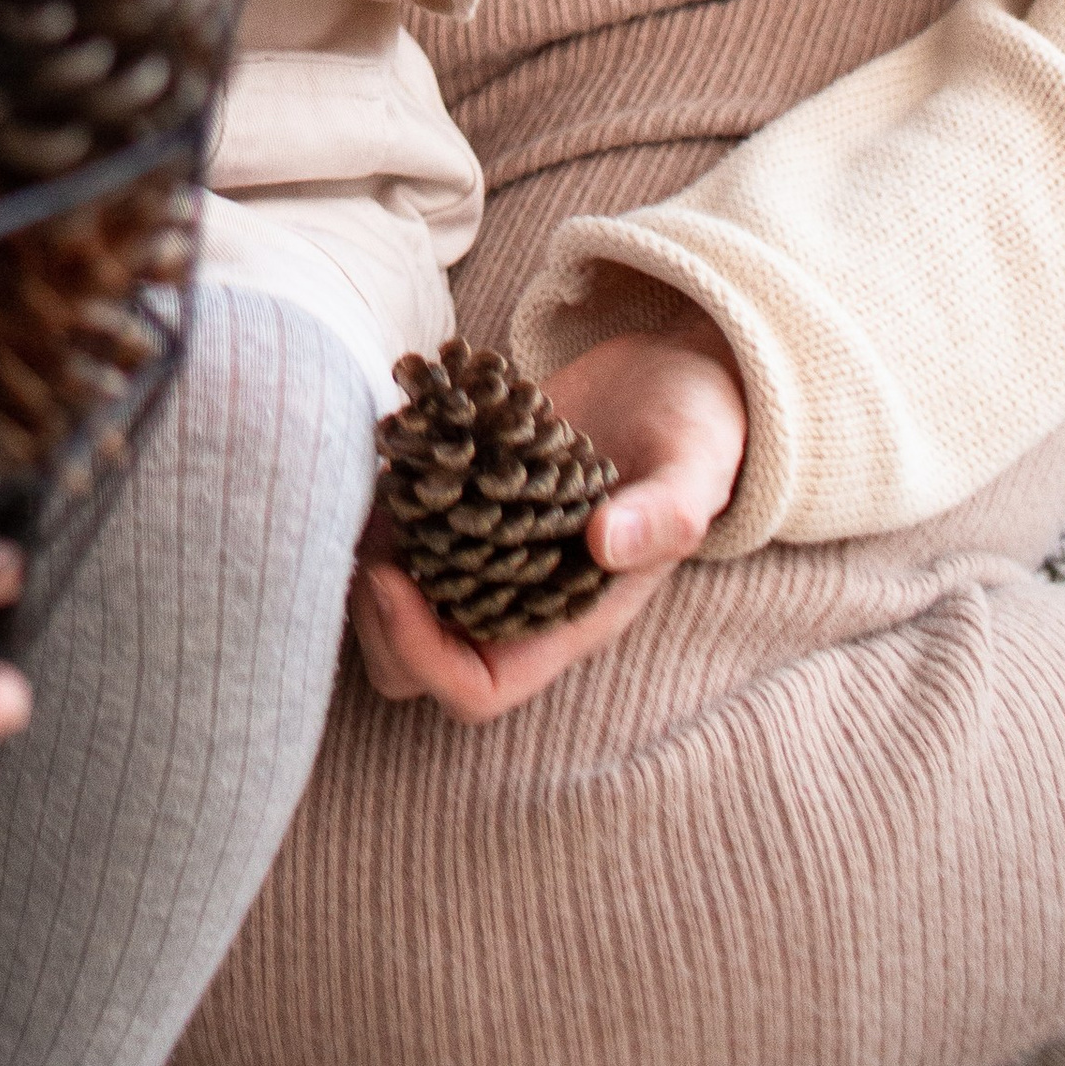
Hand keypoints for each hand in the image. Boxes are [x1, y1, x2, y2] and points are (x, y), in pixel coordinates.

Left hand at [348, 318, 748, 723]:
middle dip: (374, 612)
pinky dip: (377, 494)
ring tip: (375, 480)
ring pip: (393, 595)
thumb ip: (666, 515)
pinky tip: (389, 439)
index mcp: (567, 617)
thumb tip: (606, 543)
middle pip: (412, 660)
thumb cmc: (693, 435)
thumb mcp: (695, 470)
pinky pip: (397, 522)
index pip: (476, 688)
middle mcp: (514, 596)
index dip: (420, 654)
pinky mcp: (462, 493)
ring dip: (369, 550)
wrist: (674, 378)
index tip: (391, 578)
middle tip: (372, 532)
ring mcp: (481, 546)